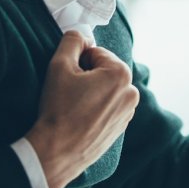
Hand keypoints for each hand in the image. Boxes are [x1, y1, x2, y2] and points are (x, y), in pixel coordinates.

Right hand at [25, 31, 139, 187]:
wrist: (56, 152)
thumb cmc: (58, 108)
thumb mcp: (59, 65)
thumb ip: (72, 41)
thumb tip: (80, 34)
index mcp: (121, 73)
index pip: (95, 53)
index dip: (77, 62)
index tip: (67, 78)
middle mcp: (132, 91)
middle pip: (103, 70)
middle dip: (86, 76)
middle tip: (68, 93)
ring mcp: (129, 111)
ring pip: (106, 88)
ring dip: (91, 91)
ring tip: (74, 107)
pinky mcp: (121, 126)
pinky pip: (108, 107)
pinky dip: (95, 107)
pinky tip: (80, 118)